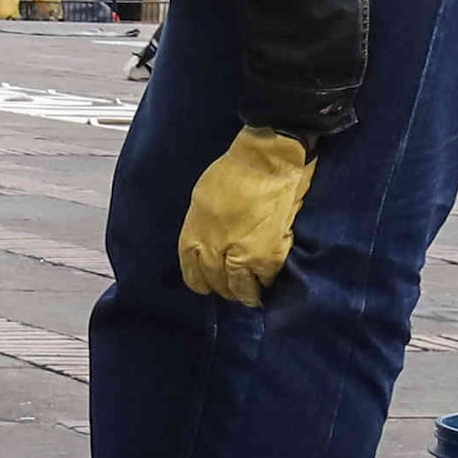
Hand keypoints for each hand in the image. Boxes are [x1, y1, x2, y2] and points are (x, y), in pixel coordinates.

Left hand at [176, 128, 315, 303]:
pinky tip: (266, 282)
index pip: (190, 270)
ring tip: (249, 296)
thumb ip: (202, 225)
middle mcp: (213, 249)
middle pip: (215, 282)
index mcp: (194, 233)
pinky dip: (265, 282)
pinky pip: (263, 279)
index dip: (199, 281)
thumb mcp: (202, 199)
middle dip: (222, 289)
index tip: (206, 284)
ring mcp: (240, 255)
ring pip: (238, 288)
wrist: (267, 162)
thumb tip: (207, 242)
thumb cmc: (234, 171)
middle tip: (231, 291)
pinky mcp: (267, 256)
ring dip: (243, 294)